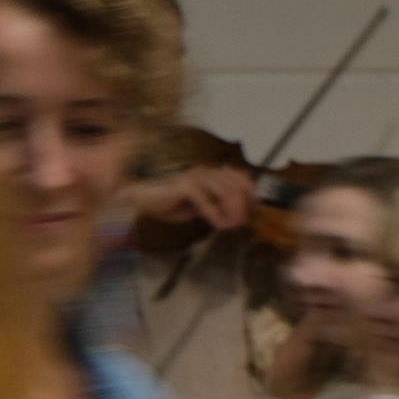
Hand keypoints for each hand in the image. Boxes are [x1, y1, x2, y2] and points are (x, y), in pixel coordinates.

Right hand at [127, 164, 256, 231]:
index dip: (251, 192)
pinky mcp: (184, 187)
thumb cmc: (170, 204)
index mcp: (209, 174)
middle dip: (243, 205)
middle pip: (235, 185)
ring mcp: (195, 178)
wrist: (142, 201)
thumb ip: (217, 204)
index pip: (239, 177)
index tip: (255, 209)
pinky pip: (207, 202)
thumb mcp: (200, 205)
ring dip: (232, 212)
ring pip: (225, 192)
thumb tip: (238, 211)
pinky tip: (219, 226)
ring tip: (232, 226)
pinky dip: (216, 216)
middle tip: (241, 223)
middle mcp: (204, 172)